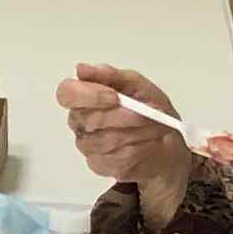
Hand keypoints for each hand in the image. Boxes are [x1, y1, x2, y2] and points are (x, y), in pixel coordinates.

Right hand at [58, 63, 195, 195]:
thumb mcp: (136, 84)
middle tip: (145, 113)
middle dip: (123, 116)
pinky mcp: (99, 164)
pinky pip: (113, 159)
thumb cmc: (147, 108)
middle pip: (89, 119)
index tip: (114, 97)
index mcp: (84, 96)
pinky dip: (136, 150)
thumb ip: (109, 75)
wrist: (165, 140)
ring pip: (103, 140)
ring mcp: (87, 144)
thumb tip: (81, 69)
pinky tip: (145, 143)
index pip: (67, 93)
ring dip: (134, 133)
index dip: (89, 95)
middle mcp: (80, 120)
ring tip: (152, 127)